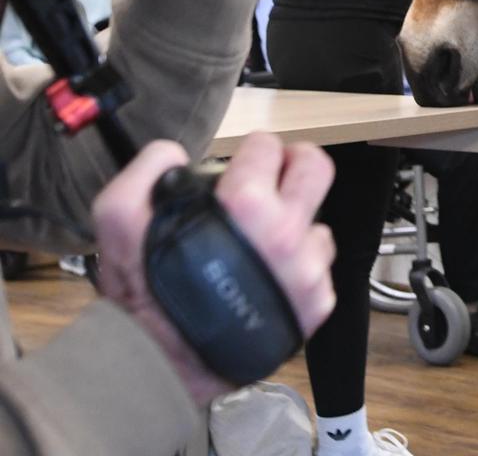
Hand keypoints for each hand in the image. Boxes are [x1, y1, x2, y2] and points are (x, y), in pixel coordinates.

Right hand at [92, 133, 335, 406]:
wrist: (160, 367)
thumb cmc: (143, 296)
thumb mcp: (119, 223)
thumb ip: (144, 173)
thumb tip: (174, 154)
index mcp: (247, 207)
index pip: (268, 148)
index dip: (252, 151)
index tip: (244, 163)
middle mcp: (287, 235)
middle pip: (316, 169)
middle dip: (295, 164)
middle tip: (276, 175)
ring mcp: (308, 271)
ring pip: (318, 225)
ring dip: (294, 225)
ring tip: (261, 242)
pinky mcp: (317, 304)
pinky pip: (320, 269)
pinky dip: (299, 267)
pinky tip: (269, 276)